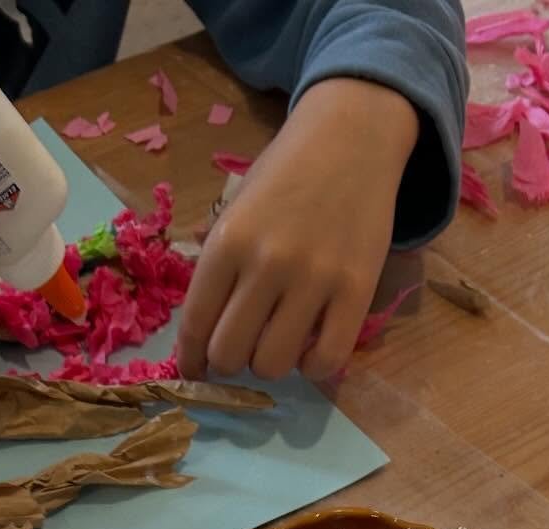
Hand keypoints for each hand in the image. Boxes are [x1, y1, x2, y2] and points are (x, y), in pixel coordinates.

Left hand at [176, 78, 416, 383]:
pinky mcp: (357, 290)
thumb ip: (218, 269)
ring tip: (277, 343)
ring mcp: (314, 278)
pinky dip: (313, 368)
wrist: (351, 138)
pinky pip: (326, 361)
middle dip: (229, 364)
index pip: (195, 325)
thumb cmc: (286, 177)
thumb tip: (203, 338)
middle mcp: (266, 263)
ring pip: (273, 365)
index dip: (192, 360)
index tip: (196, 370)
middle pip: (230, 355)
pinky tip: (311, 350)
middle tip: (241, 350)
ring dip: (269, 365)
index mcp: (227, 242)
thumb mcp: (236, 211)